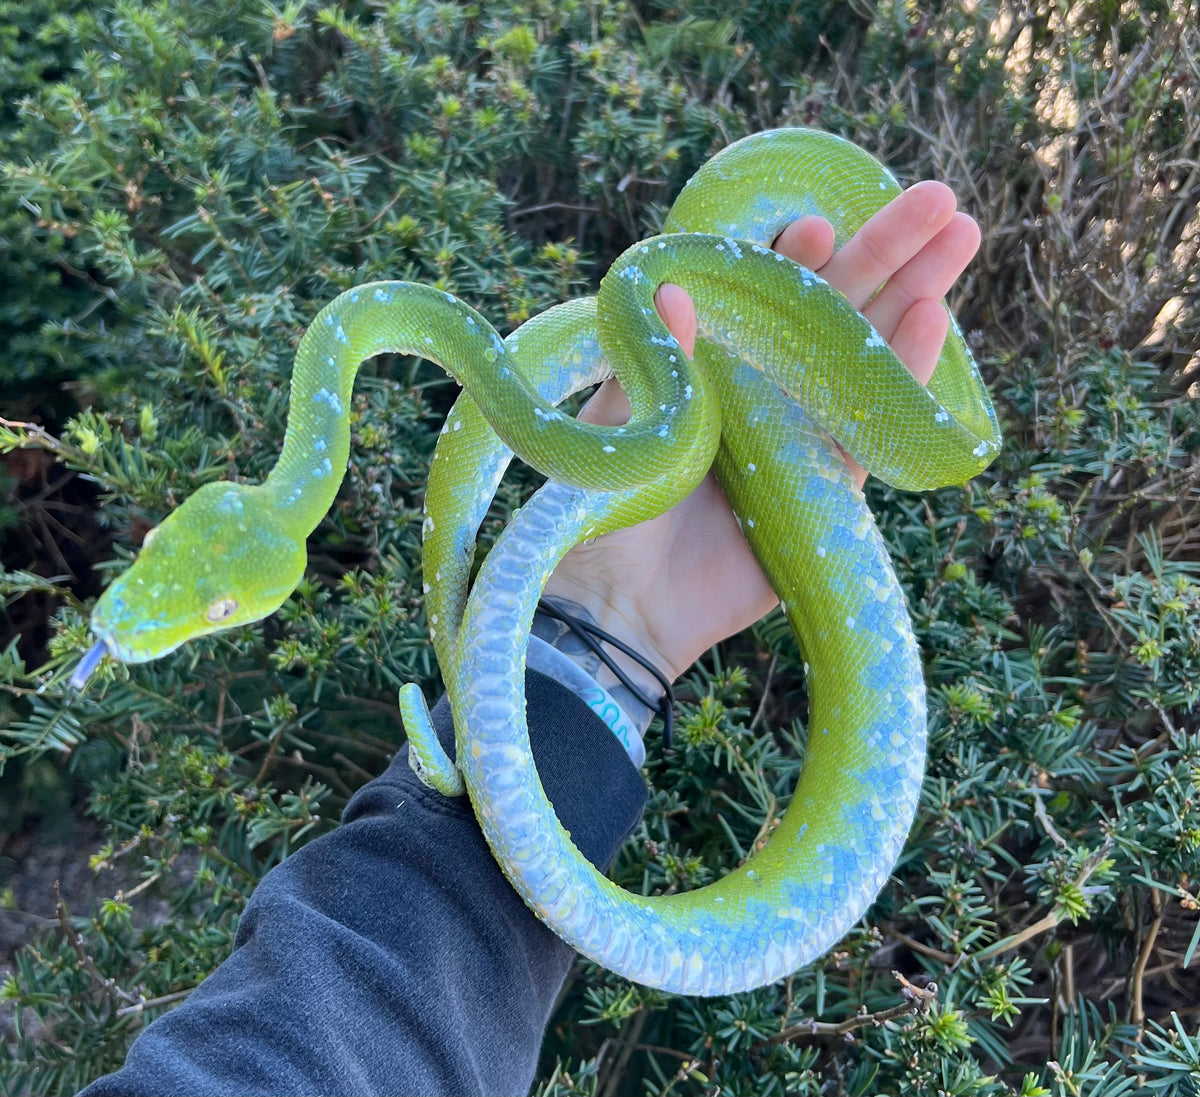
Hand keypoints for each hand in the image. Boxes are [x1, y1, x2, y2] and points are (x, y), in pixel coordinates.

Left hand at [542, 181, 980, 694]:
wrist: (625, 604)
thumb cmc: (610, 508)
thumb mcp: (623, 424)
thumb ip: (657, 359)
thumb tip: (678, 287)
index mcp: (713, 364)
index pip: (764, 295)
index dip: (795, 258)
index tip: (816, 227)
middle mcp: (763, 389)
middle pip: (833, 309)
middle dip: (885, 252)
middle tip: (936, 200)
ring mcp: (802, 433)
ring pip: (867, 354)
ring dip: (913, 294)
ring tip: (960, 235)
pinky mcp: (830, 484)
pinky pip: (872, 424)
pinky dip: (903, 376)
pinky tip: (932, 319)